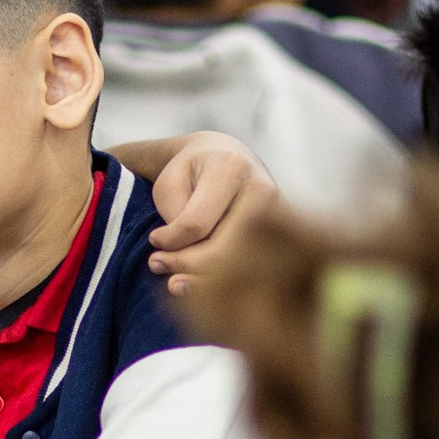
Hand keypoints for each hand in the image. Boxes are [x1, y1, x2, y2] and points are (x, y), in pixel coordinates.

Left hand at [145, 132, 279, 295]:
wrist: (226, 156)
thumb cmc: (191, 172)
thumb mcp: (171, 184)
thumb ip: (176, 218)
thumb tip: (183, 257)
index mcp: (231, 169)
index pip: (197, 223)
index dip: (170, 240)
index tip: (154, 239)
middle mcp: (262, 190)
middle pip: (223, 248)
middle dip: (186, 264)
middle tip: (157, 264)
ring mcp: (279, 213)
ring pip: (240, 263)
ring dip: (204, 279)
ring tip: (175, 281)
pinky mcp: (284, 232)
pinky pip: (253, 266)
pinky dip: (225, 279)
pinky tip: (201, 281)